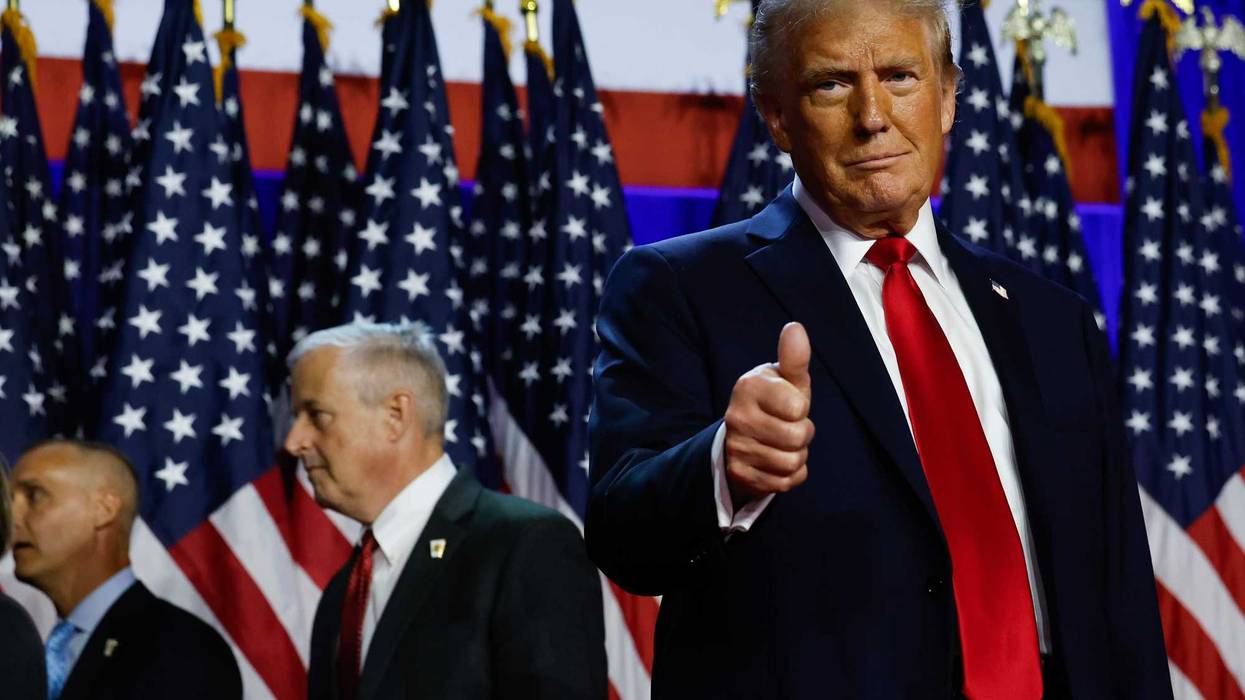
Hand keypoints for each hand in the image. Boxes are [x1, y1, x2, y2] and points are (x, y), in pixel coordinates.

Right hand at [723, 322, 814, 503]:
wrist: (744, 434)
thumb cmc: (776, 401)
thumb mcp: (786, 379)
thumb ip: (793, 358)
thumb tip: (795, 327)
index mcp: (748, 387)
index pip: (797, 407)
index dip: (801, 408)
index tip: (789, 404)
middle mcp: (736, 417)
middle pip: (797, 438)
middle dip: (803, 434)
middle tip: (789, 426)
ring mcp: (736, 447)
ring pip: (792, 462)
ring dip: (797, 456)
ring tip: (782, 443)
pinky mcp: (740, 474)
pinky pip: (785, 483)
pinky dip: (789, 476)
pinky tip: (776, 462)